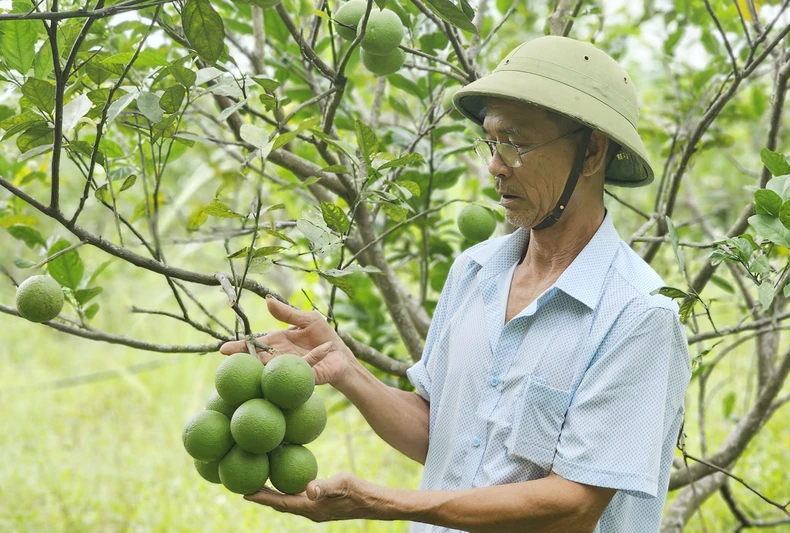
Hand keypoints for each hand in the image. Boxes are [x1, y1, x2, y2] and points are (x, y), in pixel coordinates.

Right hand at [220, 296, 356, 387]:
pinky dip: (306, 361)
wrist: (342, 356)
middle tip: (227, 361)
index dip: (240, 347)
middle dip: (243, 361)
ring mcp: (291, 369)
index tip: (223, 349)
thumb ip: (287, 313)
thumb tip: (267, 300)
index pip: (255, 345)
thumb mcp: (307, 320)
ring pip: (273, 369)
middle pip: (258, 361)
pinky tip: (303, 356)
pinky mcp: (306, 377)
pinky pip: (303, 369)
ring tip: (249, 364)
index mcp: (278, 343)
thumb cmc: (324, 337)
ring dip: (263, 366)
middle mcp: (280, 358)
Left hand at [243, 472, 389, 522]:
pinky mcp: (323, 505)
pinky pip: (299, 498)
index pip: (280, 503)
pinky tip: (289, 481)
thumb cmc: (358, 491)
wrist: (374, 502)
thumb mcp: (342, 484)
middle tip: (246, 486)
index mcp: (310, 508)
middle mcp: (310, 511)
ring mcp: (316, 510)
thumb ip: (325, 487)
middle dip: (264, 497)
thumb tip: (309, 489)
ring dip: (275, 495)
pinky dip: (288, 491)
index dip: (262, 498)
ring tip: (262, 483)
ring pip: (289, 502)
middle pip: (281, 504)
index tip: (244, 492)